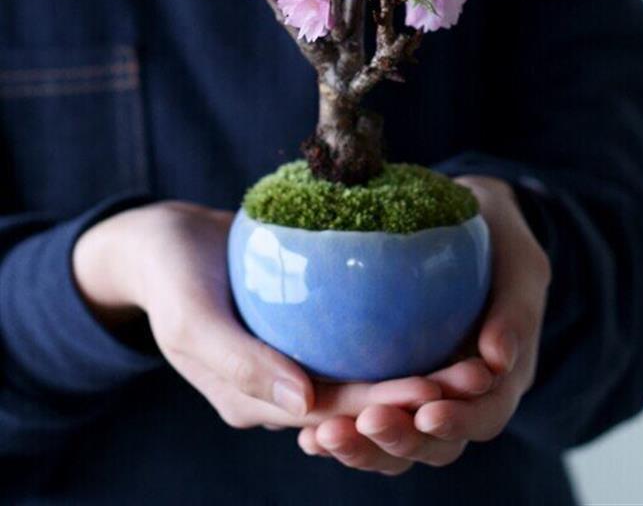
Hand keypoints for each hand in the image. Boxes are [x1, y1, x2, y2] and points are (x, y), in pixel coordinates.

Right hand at [72, 201, 491, 431]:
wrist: (159, 241)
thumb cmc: (170, 276)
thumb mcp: (191, 318)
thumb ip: (240, 362)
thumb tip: (304, 407)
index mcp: (256, 403)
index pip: (334, 413)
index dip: (386, 404)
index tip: (435, 386)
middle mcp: (283, 390)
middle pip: (361, 400)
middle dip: (416, 398)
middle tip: (471, 372)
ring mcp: (295, 358)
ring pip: (365, 372)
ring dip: (416, 369)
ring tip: (469, 351)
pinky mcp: (305, 326)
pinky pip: (355, 333)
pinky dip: (392, 329)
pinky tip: (436, 305)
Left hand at [297, 176, 550, 474]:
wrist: (471, 225)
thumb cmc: (500, 239)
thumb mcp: (520, 261)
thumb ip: (516, 307)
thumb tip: (497, 358)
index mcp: (504, 375)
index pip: (486, 414)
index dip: (460, 421)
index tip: (428, 411)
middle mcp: (464, 397)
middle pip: (437, 443)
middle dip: (402, 439)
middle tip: (368, 422)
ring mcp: (425, 394)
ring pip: (397, 441)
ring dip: (363, 446)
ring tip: (324, 436)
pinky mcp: (388, 383)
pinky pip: (365, 418)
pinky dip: (340, 429)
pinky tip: (306, 432)